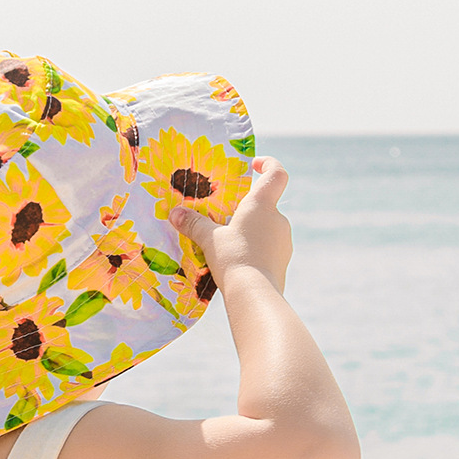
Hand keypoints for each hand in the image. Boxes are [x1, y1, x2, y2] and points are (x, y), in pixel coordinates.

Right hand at [170, 155, 291, 294]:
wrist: (254, 294)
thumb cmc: (233, 257)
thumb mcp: (210, 239)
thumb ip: (194, 224)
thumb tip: (174, 213)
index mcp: (262, 205)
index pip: (276, 174)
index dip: (268, 164)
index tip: (255, 165)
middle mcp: (278, 219)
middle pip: (266, 205)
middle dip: (247, 209)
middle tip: (226, 217)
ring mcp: (284, 241)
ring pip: (267, 228)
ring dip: (251, 231)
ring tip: (229, 244)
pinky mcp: (283, 262)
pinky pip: (269, 249)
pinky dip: (256, 250)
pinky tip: (239, 262)